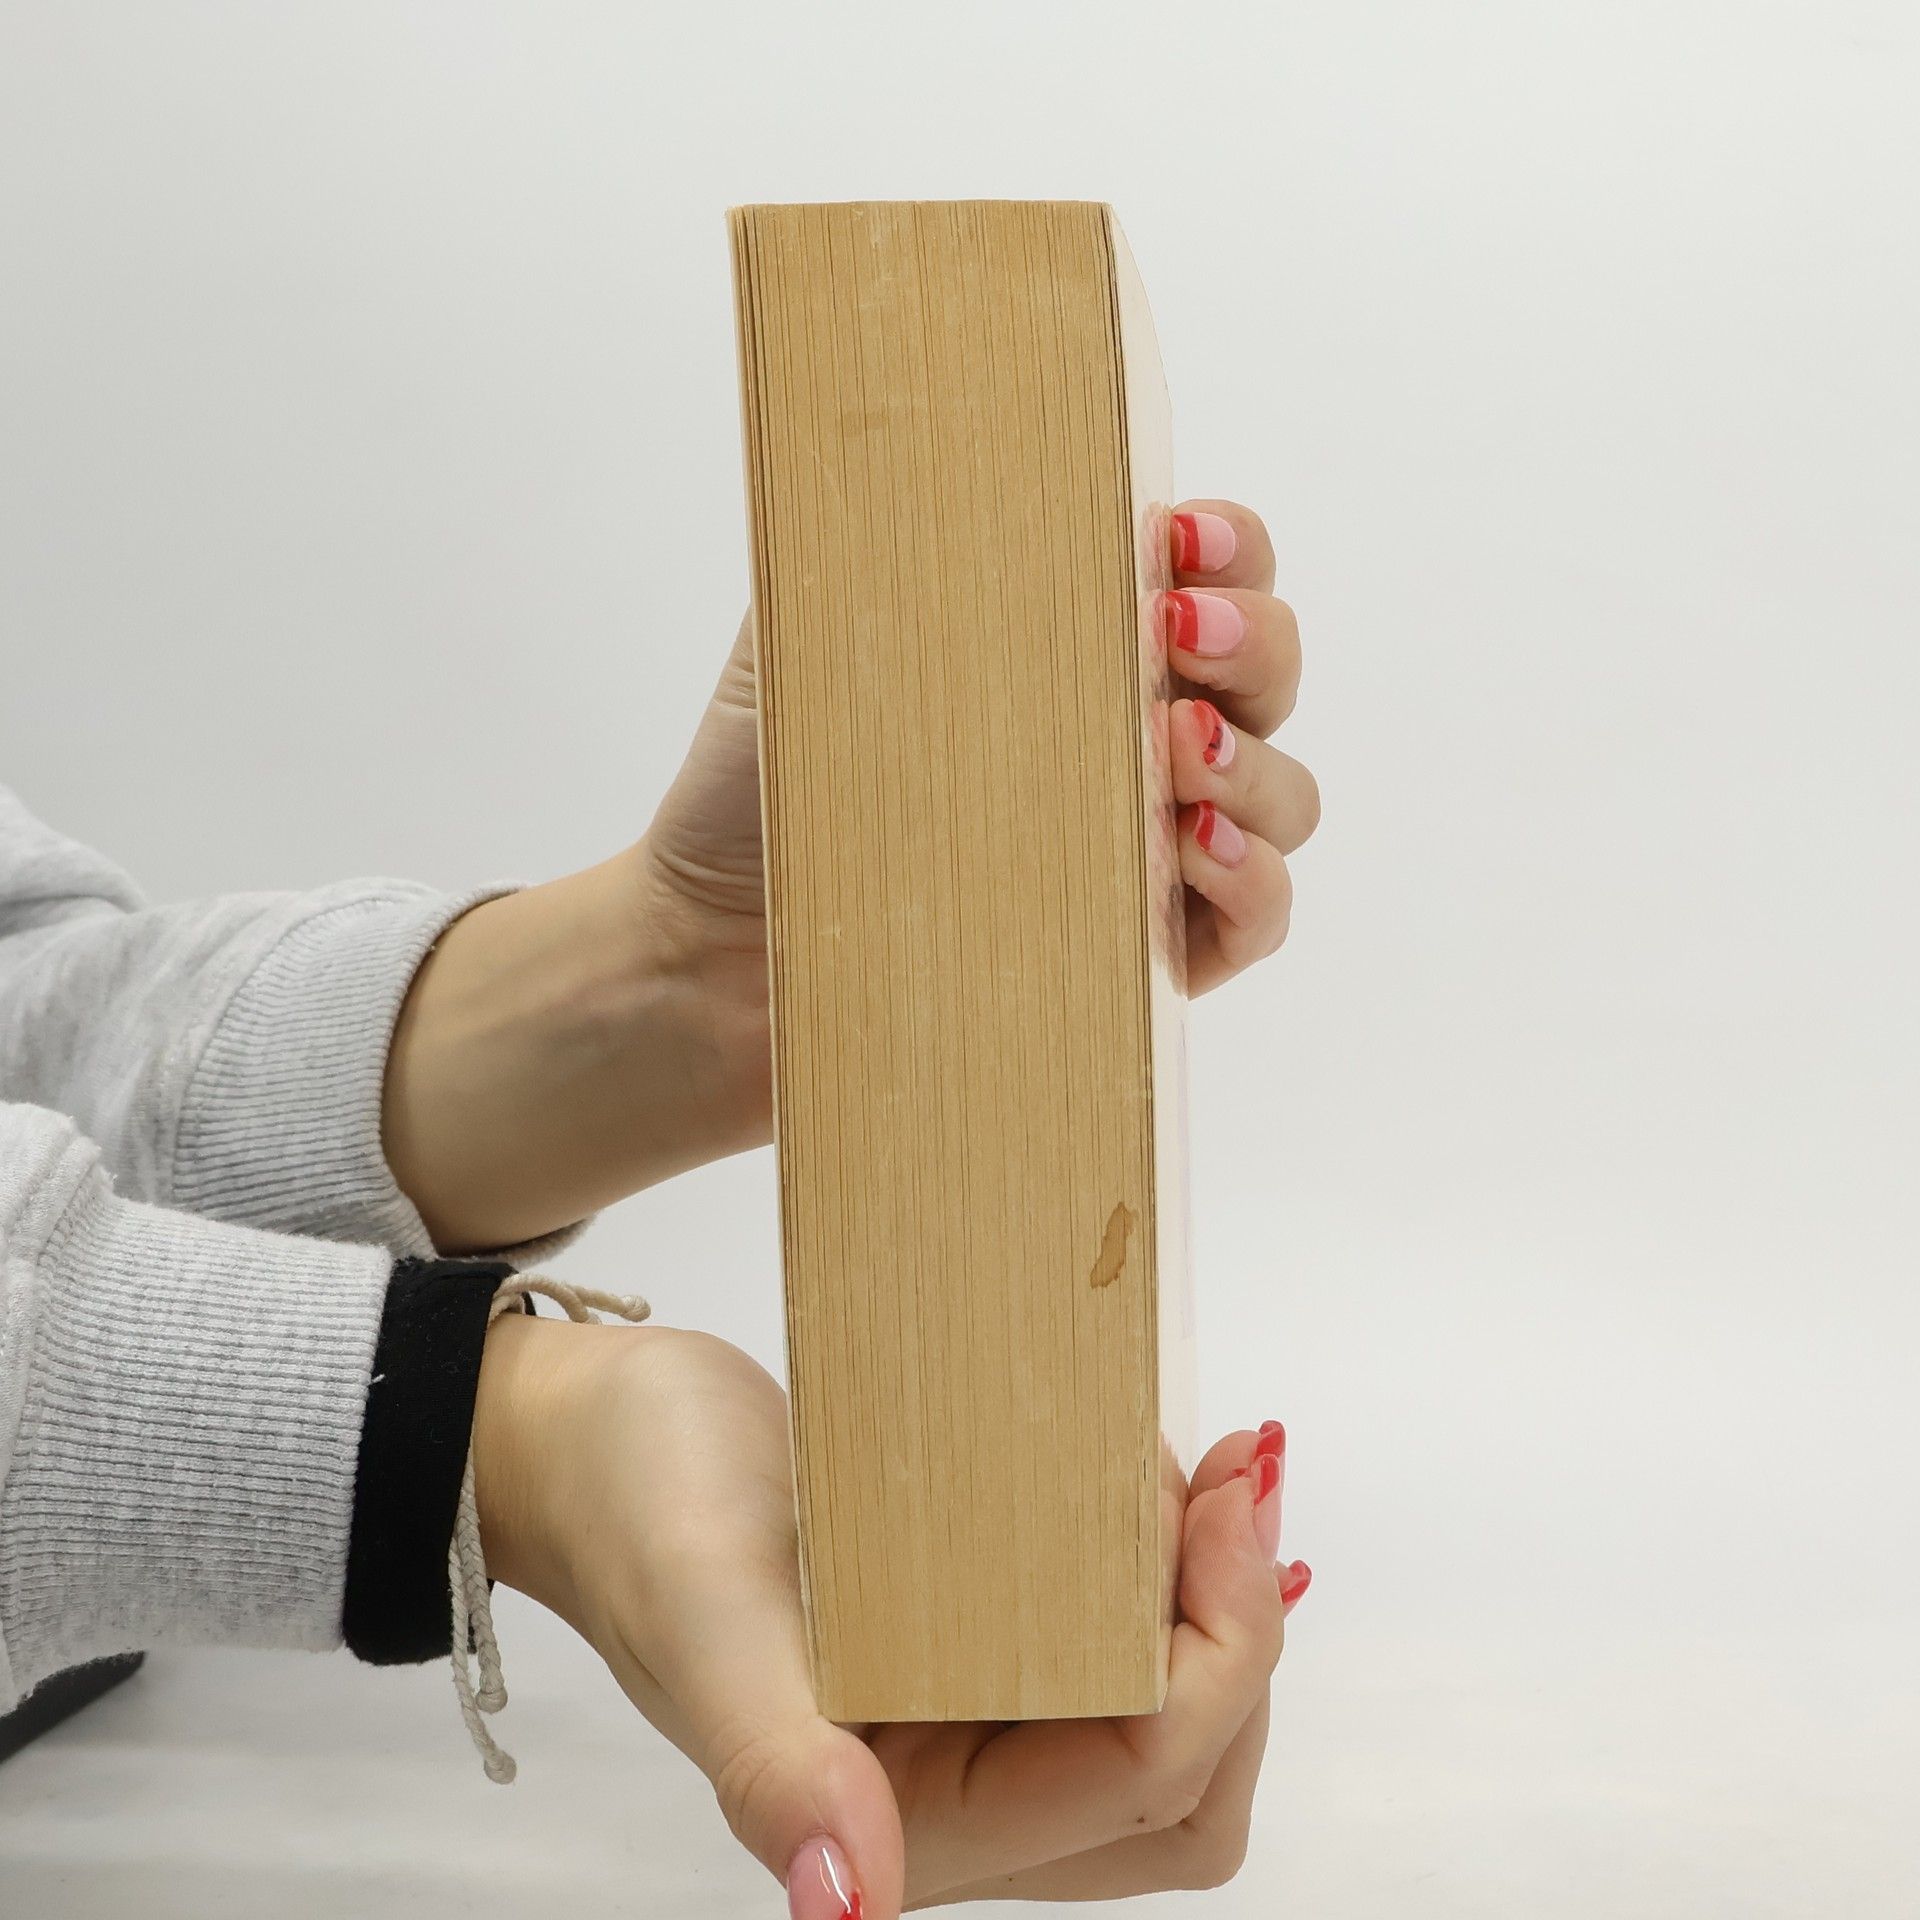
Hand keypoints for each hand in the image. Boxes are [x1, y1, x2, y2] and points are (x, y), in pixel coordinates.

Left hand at [383, 499, 1314, 1248]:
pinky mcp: (1144, 960)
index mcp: (1075, 648)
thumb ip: (874, 540)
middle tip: (1173, 637)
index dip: (1227, 547)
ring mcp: (1149, 854)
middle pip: (1268, 674)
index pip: (1209, 575)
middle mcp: (1130, 743)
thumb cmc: (763, 789)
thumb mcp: (803, 634)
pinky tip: (1190, 851)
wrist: (710, 950)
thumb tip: (928, 433)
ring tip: (1174, 755)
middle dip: (1251, 642)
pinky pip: (1254, 922)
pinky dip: (1252, 884)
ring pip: (1283, 796)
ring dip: (1255, 767)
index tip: (1178, 536)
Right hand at [473, 1316, 1309, 1914]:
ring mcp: (967, 1729)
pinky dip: (1170, 1589)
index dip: (1223, 1647)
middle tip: (1230, 1482)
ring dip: (1218, 1614)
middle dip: (1240, 1642)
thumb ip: (770, 1761)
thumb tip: (846, 1904)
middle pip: (1183, 1789)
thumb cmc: (635, 1508)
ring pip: (1168, 1733)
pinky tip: (1175, 1501)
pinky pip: (1115, 1661)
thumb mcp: (703, 1612)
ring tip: (1206, 1476)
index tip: (1227, 1492)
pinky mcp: (974, 1656)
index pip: (1138, 1777)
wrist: (593, 1440)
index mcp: (898, 1823)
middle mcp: (949, 1802)